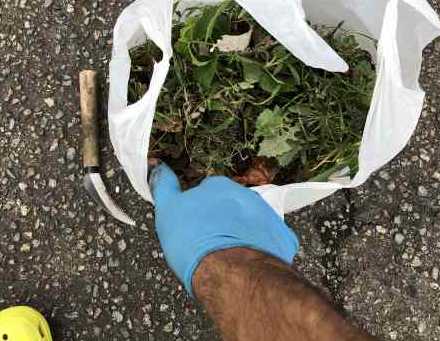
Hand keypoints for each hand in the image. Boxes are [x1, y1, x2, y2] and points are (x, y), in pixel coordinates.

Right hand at [149, 163, 298, 295]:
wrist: (231, 272)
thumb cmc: (193, 241)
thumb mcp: (167, 211)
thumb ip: (163, 186)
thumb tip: (157, 166)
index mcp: (218, 185)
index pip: (207, 192)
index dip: (198, 211)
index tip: (193, 228)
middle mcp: (246, 195)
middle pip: (230, 207)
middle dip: (221, 221)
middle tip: (208, 244)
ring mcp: (267, 215)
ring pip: (250, 223)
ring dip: (240, 234)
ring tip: (227, 257)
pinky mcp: (282, 238)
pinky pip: (269, 241)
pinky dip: (260, 249)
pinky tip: (247, 262)